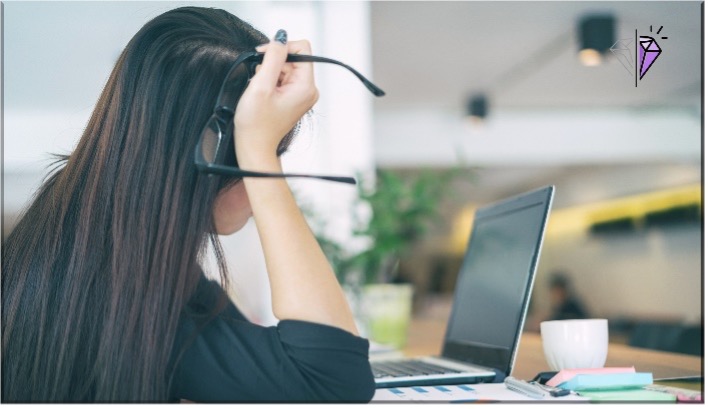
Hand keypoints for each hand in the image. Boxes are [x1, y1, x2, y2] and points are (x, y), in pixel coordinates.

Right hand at [233, 32, 318, 165]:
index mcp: (306, 86)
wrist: (254, 146)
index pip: (302, 48)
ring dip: (269, 73)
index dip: (281, 48)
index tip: (263, 57)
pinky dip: (270, 81)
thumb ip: (272, 58)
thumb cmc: (256, 124)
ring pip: (285, 67)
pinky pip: (282, 78)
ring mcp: (302, 94)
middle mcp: (309, 89)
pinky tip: (263, 95)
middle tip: (260, 82)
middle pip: (293, 57)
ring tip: (261, 92)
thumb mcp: (261, 85)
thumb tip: (281, 37)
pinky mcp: (294, 97)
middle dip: (272, 64)